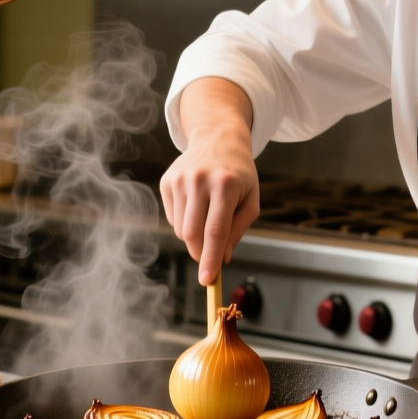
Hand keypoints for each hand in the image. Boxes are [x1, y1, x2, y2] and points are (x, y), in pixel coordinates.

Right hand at [160, 79, 258, 284]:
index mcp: (225, 185)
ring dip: (194, 238)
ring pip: (180, 228)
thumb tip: (223, 258)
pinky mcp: (167, 181)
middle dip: (201, 253)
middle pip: (193, 233)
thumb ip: (238, 230)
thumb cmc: (239, 174)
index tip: (207, 280)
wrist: (218, 138)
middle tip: (210, 260)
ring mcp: (180, 180)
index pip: (215, 231)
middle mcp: (200, 180)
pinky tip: (197, 208)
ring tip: (208, 220)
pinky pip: (173, 218)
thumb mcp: (250, 199)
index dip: (211, 259)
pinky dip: (184, 224)